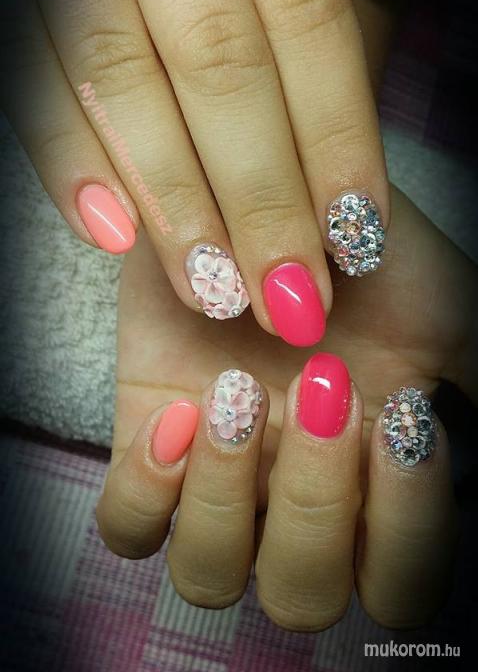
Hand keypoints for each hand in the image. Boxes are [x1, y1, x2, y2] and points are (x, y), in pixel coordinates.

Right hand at [1, 0, 432, 345]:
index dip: (334, 131)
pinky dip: (65, 157)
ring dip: (172, 200)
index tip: (356, 234)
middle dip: (260, 193)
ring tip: (213, 292)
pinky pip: (28, 75)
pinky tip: (111, 237)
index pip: (303, 12)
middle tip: (289, 296)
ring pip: (119, 77)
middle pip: (218, 61)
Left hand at [96, 186, 475, 629]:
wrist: (267, 205)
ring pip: (209, 577)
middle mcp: (291, 506)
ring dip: (228, 496)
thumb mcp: (438, 318)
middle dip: (318, 500)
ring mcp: (214, 484)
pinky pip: (127, 528)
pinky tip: (181, 411)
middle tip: (324, 386)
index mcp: (368, 494)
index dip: (405, 527)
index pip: (395, 587)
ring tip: (239, 391)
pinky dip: (149, 489)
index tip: (399, 412)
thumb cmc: (355, 266)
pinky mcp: (146, 448)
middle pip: (302, 595)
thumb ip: (474, 385)